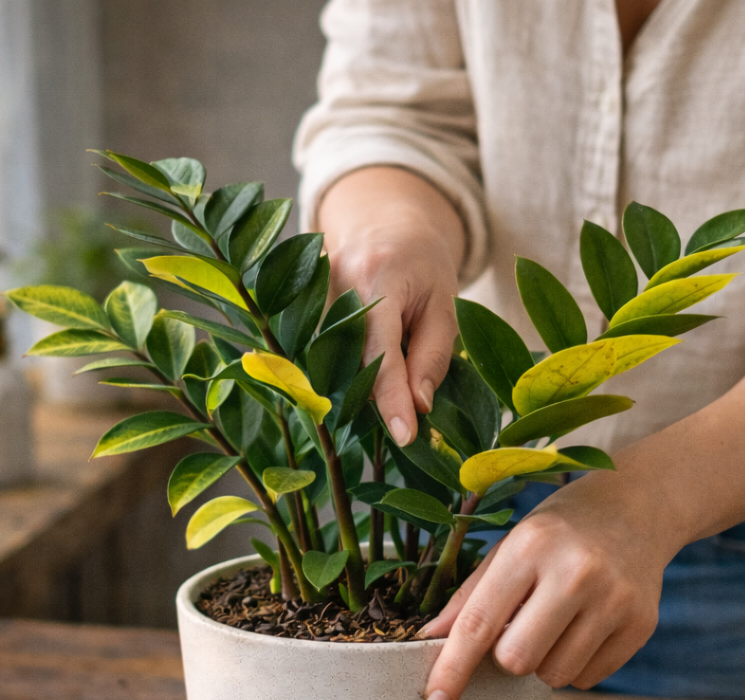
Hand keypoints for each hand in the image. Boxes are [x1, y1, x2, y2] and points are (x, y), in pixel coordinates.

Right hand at [318, 167, 464, 444]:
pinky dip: (346, 374)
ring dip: (361, 386)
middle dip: (377, 398)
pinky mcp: (300, 309)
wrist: (380, 218)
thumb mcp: (444, 303)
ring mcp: (310, 297)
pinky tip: (363, 377)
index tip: (404, 436)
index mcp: (377, 277)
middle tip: (405, 423)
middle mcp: (333, 285)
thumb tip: (418, 406)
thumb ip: (433, 355)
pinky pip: (324, 356)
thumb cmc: (421, 263)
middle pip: (351, 363)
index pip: (382, 353)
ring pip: (334, 364)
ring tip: (387, 389)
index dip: (392, 400)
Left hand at [420, 478, 672, 699]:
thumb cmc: (556, 533)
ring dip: (543, 662)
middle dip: (507, 656)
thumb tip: (430, 642)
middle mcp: (576, 572)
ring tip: (555, 621)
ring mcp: (615, 599)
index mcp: (530, 547)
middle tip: (520, 626)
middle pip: (517, 660)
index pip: (480, 623)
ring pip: (553, 676)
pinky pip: (587, 679)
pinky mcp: (642, 624)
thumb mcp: (508, 548)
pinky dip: (575, 664)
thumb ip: (469, 598)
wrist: (633, 509)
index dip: (452, 668)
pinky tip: (584, 625)